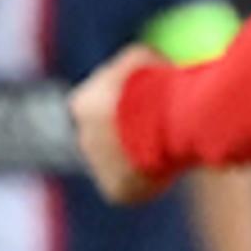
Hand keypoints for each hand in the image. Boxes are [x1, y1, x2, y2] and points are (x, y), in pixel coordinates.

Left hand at [69, 46, 168, 204]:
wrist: (165, 123)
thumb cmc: (156, 85)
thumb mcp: (144, 60)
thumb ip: (135, 66)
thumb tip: (147, 67)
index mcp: (83, 105)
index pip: (95, 107)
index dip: (121, 107)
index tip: (144, 106)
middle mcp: (84, 138)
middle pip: (104, 139)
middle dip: (126, 137)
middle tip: (157, 132)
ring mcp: (98, 167)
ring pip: (119, 165)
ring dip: (138, 159)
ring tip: (167, 149)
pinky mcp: (115, 190)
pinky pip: (132, 187)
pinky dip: (148, 180)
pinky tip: (168, 168)